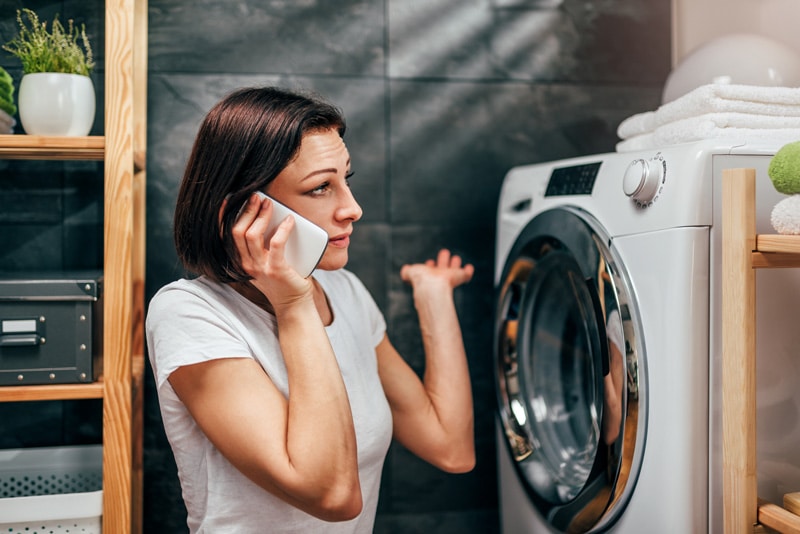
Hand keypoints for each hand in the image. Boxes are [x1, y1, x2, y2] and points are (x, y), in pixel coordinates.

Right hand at [233, 193, 313, 308]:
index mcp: (241, 261)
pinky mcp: (276, 269)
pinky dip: (283, 229)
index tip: (228, 200)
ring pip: (252, 234)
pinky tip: (290, 220)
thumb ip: (262, 246)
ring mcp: (260, 268)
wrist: (294, 304)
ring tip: (269, 204)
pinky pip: (276, 243)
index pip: (225, 236)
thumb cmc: (283, 280)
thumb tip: (267, 217)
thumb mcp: (265, 262)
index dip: (224, 217)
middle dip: (246, 210)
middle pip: (237, 231)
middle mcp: (246, 264)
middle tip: (257, 197)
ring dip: (261, 215)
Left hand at [400, 249, 473, 292]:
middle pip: (442, 271)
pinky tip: (469, 268)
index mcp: (428, 280)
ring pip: (454, 272)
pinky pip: (466, 275)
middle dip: (443, 262)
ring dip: (454, 265)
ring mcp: (449, 280)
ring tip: (456, 258)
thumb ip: (406, 272)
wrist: (433, 286)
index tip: (430, 262)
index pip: (430, 274)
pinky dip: (468, 271)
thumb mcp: (410, 273)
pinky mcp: (460, 278)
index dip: (429, 268)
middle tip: (444, 253)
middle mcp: (439, 280)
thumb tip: (405, 271)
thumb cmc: (421, 280)